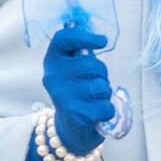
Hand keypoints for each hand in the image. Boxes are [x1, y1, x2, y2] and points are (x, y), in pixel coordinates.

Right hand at [42, 25, 115, 154]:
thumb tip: (91, 29)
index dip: (84, 36)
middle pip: (91, 63)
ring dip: (105, 94)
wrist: (70, 130)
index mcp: (52, 62)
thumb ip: (82, 51)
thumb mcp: (75, 70)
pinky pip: (107, 106)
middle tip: (93, 84)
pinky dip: (108, 111)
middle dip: (101, 74)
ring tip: (93, 100)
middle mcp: (53, 77)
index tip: (102, 41)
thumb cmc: (78, 93)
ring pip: (101, 86)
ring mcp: (63, 96)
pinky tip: (95, 114)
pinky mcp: (76, 115)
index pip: (63, 39)